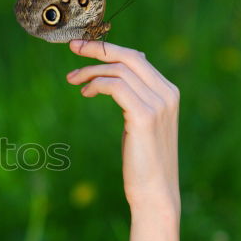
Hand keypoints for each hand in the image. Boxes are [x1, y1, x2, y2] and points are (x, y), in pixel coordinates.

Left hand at [66, 40, 179, 213]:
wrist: (154, 192)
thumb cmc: (143, 162)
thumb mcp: (141, 124)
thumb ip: (135, 98)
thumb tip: (117, 77)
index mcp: (169, 92)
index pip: (137, 58)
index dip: (108, 49)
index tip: (83, 47)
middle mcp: (167, 94)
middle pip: (129, 56)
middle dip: (97, 49)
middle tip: (72, 47)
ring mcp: (158, 104)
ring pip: (119, 70)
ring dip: (90, 71)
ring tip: (72, 80)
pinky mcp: (144, 116)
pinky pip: (115, 86)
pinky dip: (96, 84)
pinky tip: (86, 93)